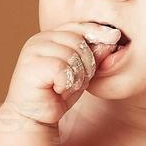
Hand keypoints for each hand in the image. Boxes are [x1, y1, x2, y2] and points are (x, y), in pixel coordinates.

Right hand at [4, 21, 122, 126]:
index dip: (97, 32)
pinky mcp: (31, 66)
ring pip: (71, 55)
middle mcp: (39, 40)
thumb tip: (110, 41)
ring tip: (65, 88)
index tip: (114, 37)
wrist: (33, 118)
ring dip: (76, 77)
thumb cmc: (56, 95)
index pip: (77, 27)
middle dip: (87, 63)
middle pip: (78, 40)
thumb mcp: (81, 74)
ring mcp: (33, 51)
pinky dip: (66, 83)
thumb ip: (93, 57)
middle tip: (76, 82)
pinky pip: (62, 68)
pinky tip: (57, 90)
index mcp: (50, 37)